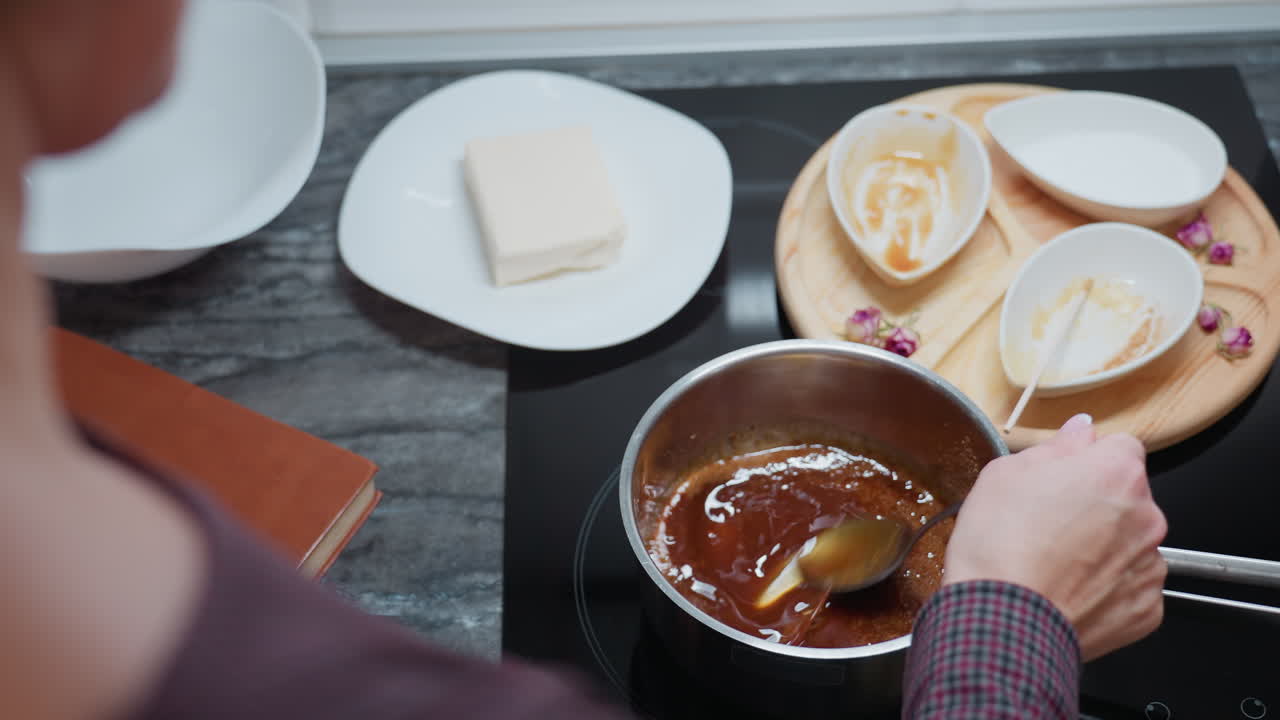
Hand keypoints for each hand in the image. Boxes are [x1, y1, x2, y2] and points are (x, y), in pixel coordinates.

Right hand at [943, 414, 1167, 660]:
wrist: (1003, 621)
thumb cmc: (999, 547)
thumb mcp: (1005, 474)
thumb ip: (1055, 447)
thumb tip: (1079, 432)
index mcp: (1115, 472)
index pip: (1120, 446)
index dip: (1089, 459)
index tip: (1066, 476)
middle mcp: (1145, 515)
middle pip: (1128, 496)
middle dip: (1097, 504)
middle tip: (1049, 522)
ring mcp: (1150, 564)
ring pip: (1129, 541)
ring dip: (1104, 546)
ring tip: (1056, 561)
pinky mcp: (1146, 608)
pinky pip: (1130, 586)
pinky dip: (1106, 588)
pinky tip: (1069, 590)